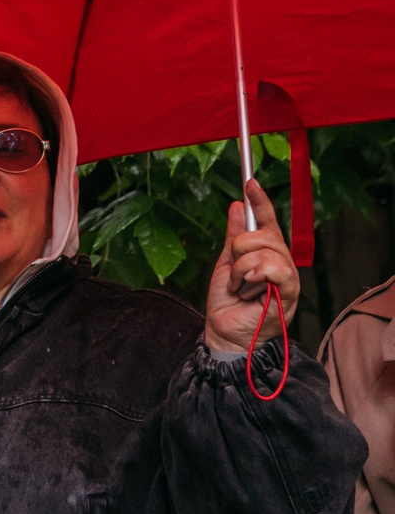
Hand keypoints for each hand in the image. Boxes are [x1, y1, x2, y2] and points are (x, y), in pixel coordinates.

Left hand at [203, 178, 300, 356]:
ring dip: (242, 269)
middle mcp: (281, 261)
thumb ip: (233, 237)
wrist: (223, 332)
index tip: (249, 182)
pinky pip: (276, 268)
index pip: (267, 221)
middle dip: (240, 249)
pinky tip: (248, 288)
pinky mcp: (290, 292)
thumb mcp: (225, 264)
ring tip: (240, 287)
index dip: (259, 201)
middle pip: (264, 234)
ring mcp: (287, 276)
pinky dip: (255, 275)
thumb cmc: (227, 303)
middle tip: (235, 272)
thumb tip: (237, 206)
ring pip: (266, 250)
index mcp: (266, 253)